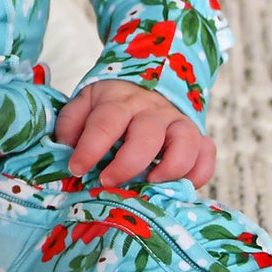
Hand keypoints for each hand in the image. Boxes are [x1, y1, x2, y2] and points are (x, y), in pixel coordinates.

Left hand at [53, 79, 215, 189]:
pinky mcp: (198, 136)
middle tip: (109, 182)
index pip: (105, 122)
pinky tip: (179, 187)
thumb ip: (71, 125)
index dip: (90, 148)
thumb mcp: (84, 104)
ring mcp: (178, 122)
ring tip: (150, 185)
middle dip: (127, 163)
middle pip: (146, 134)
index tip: (76, 169)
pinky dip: (199, 173)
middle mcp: (152, 109)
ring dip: (170, 167)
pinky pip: (207, 153)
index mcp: (118, 100)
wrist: (146, 84)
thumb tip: (64, 150)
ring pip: (185, 141)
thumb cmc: (109, 105)